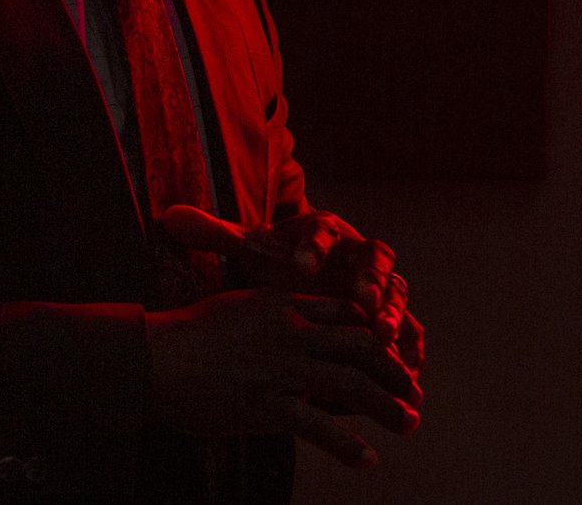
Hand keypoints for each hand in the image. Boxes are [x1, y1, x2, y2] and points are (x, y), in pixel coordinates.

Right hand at [145, 289, 420, 468]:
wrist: (153, 357)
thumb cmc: (187, 336)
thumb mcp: (237, 306)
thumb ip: (269, 315)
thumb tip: (292, 328)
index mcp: (286, 305)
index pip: (346, 314)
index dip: (375, 333)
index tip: (394, 350)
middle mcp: (293, 333)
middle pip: (362, 346)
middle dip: (394, 369)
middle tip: (415, 389)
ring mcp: (284, 369)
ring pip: (352, 384)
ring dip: (387, 405)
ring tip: (409, 422)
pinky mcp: (269, 404)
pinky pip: (319, 426)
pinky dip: (347, 445)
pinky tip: (368, 459)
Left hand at [160, 207, 424, 372]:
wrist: (308, 268)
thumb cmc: (278, 258)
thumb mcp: (248, 248)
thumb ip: (215, 235)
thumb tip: (170, 217)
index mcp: (322, 231)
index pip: (322, 231)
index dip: (315, 247)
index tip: (301, 264)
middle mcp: (357, 252)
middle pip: (372, 258)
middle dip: (371, 278)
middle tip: (366, 297)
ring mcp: (378, 282)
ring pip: (395, 293)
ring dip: (394, 312)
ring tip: (387, 335)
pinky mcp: (390, 312)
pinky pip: (408, 326)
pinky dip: (410, 343)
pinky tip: (411, 364)